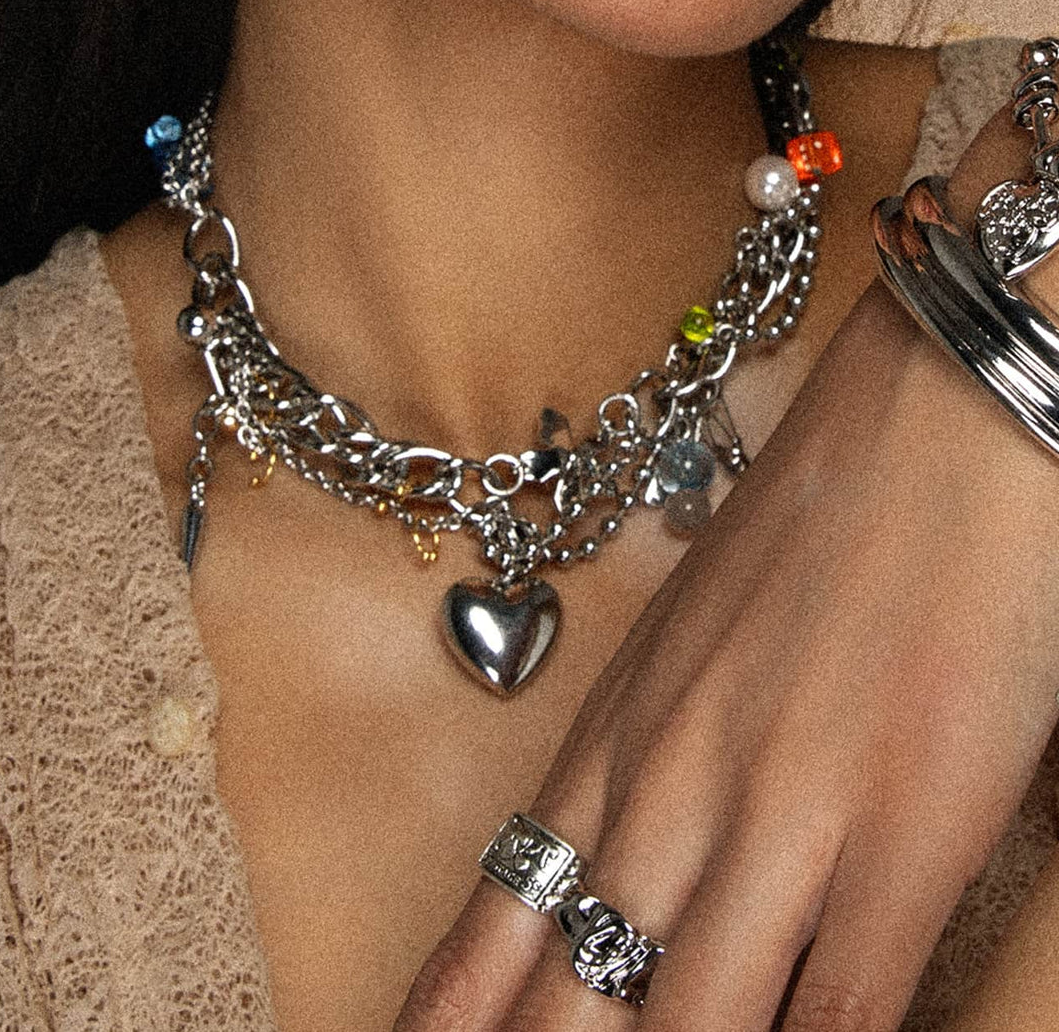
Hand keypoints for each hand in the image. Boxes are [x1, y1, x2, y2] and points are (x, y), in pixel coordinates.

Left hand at [395, 101, 1058, 1031]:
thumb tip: (626, 849)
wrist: (937, 416)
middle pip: (572, 998)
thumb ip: (652, 743)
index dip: (450, 1014)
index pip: (503, 914)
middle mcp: (675, 788)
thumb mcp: (695, 630)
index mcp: (618, 733)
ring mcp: (784, 816)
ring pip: (689, 1029)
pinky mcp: (906, 833)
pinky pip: (841, 1010)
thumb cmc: (814, 513)